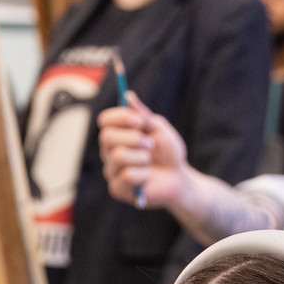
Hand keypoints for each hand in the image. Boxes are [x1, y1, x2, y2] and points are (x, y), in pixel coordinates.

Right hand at [98, 92, 186, 208]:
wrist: (178, 179)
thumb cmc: (167, 152)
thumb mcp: (159, 130)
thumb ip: (143, 116)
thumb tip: (128, 95)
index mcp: (117, 134)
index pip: (105, 121)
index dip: (120, 117)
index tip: (140, 120)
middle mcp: (109, 151)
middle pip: (107, 137)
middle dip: (133, 138)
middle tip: (151, 144)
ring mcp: (111, 170)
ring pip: (118, 156)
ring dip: (142, 157)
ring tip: (150, 162)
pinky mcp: (117, 188)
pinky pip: (127, 175)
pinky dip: (144, 174)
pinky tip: (147, 178)